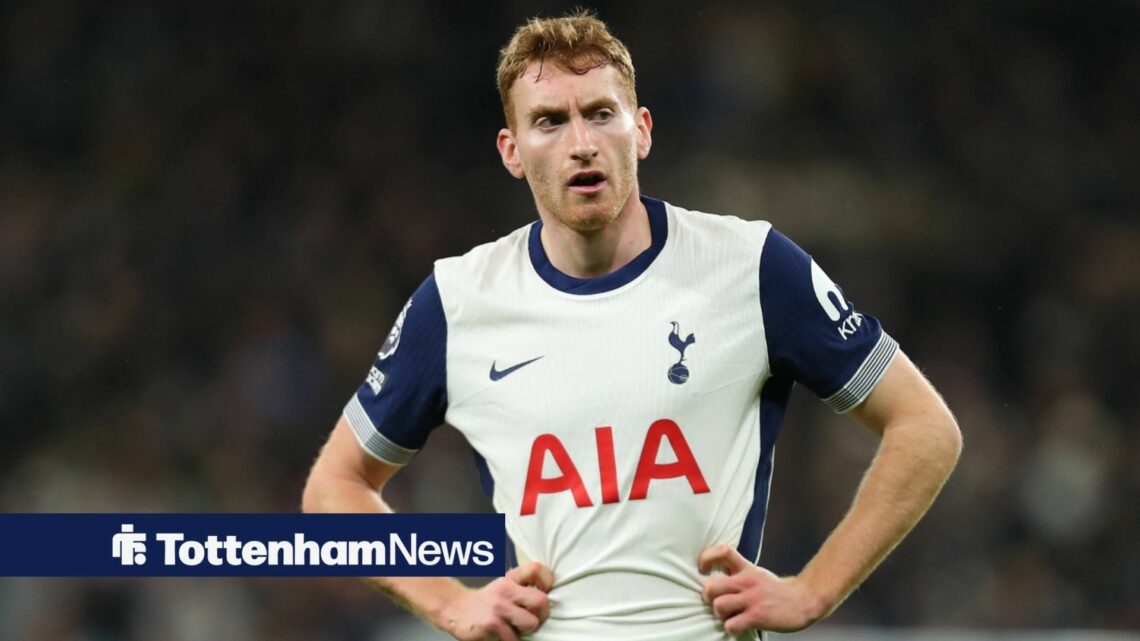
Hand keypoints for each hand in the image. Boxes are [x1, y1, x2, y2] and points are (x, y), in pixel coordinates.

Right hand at [440, 562, 553, 640]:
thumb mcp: (503, 587)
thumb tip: (548, 600)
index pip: (536, 569)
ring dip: (524, 632)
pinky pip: (513, 640)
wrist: (454, 609)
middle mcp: (506, 591)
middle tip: (532, 620)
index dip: (547, 581)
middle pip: (541, 601)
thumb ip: (523, 589)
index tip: (544, 592)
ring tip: (514, 630)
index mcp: (511, 580)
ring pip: (530, 625)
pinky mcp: (491, 627)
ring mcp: (498, 609)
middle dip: (541, 615)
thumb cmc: (485, 602)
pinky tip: (500, 636)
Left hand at [698, 545, 826, 634]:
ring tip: (729, 616)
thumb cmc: (776, 590)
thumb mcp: (756, 574)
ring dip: (720, 615)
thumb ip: (737, 573)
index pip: (723, 551)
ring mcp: (752, 599)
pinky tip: (739, 626)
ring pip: (718, 606)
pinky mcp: (757, 616)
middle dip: (708, 597)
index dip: (707, 558)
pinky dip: (731, 628)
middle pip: (711, 586)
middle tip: (716, 602)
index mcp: (746, 568)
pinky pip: (731, 625)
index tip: (703, 569)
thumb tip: (713, 579)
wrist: (804, 600)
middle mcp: (747, 581)